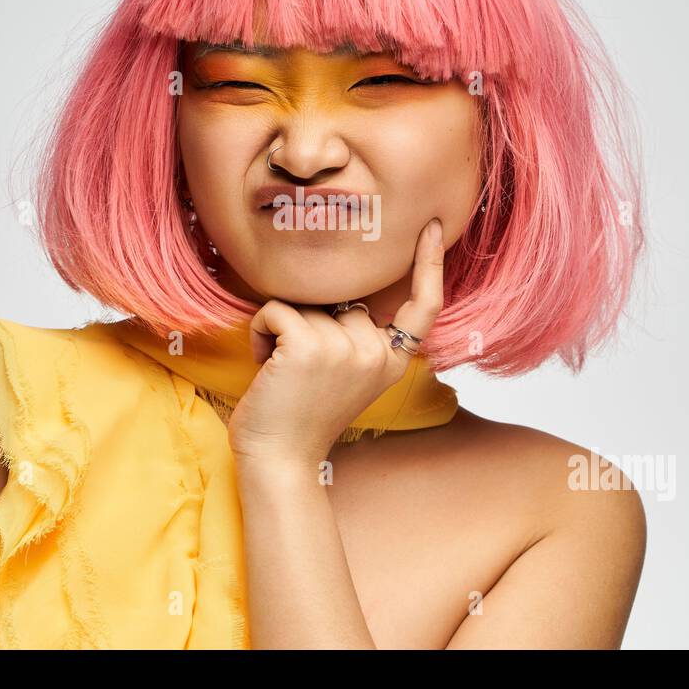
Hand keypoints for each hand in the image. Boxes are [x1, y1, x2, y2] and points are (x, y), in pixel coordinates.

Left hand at [227, 217, 445, 467]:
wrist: (279, 461)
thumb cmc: (301, 417)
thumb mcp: (345, 373)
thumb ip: (355, 336)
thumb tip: (341, 289)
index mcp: (392, 360)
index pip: (423, 306)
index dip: (429, 264)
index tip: (430, 228)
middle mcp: (376, 352)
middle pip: (339, 298)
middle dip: (308, 321)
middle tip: (297, 368)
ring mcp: (346, 348)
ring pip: (303, 302)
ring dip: (279, 330)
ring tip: (280, 371)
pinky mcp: (308, 345)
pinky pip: (275, 309)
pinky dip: (258, 332)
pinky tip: (263, 364)